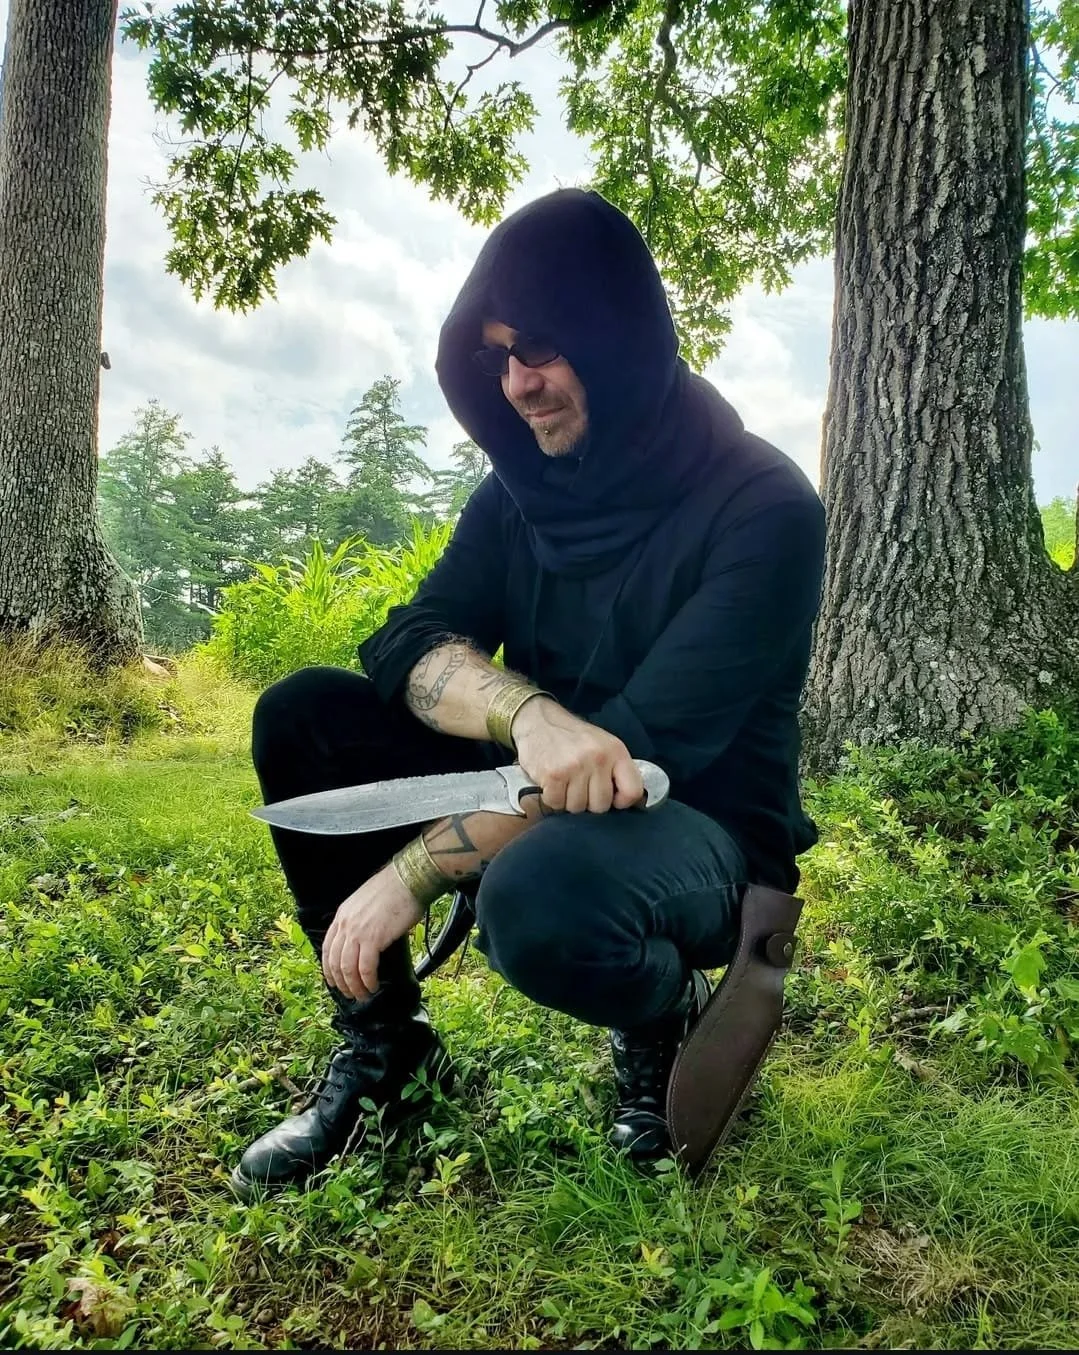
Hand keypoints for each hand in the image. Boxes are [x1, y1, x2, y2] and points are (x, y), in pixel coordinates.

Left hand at [321, 863, 423, 1000]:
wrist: (409, 879)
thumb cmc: (395, 889)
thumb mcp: (366, 903)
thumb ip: (360, 921)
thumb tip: (366, 942)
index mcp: (342, 915)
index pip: (327, 948)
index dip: (330, 969)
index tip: (335, 981)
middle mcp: (345, 924)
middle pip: (335, 962)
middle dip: (341, 983)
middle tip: (350, 994)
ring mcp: (357, 932)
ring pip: (348, 969)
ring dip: (354, 986)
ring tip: (362, 995)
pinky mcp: (373, 939)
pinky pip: (365, 968)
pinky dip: (367, 981)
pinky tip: (373, 986)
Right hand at [510, 697, 645, 813]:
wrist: (539, 721)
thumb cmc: (574, 738)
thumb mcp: (604, 745)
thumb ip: (617, 771)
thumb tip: (628, 803)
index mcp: (616, 751)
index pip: (633, 791)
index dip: (622, 802)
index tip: (611, 798)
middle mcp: (598, 758)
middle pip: (601, 806)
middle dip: (590, 802)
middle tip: (580, 787)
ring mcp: (574, 767)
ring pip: (577, 808)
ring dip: (569, 801)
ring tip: (565, 783)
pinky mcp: (553, 774)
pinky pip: (556, 804)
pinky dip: (553, 799)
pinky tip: (552, 784)